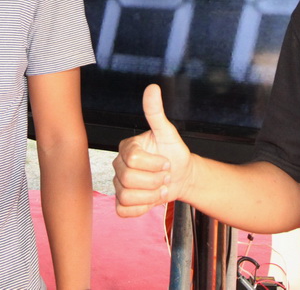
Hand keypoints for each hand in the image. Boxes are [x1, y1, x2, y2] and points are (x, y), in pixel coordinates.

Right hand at [113, 84, 191, 217]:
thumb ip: (156, 112)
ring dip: (150, 196)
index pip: (132, 160)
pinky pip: (123, 210)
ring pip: (126, 196)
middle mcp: (118, 165)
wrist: (182, 176)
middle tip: (165, 176)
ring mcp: (118, 184)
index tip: (166, 162)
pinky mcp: (121, 202)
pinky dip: (141, 208)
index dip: (154, 164)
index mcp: (127, 147)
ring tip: (159, 187)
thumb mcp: (168, 133)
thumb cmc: (174, 153)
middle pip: (128, 179)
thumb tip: (152, 88)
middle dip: (154, 181)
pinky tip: (151, 199)